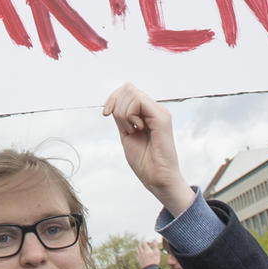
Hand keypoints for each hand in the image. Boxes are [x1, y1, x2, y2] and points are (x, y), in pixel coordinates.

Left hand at [102, 84, 193, 216]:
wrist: (158, 179)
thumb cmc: (144, 161)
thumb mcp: (126, 133)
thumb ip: (122, 117)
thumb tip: (113, 101)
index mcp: (148, 112)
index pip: (128, 90)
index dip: (112, 98)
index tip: (105, 113)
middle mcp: (156, 109)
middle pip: (128, 88)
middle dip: (117, 107)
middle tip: (125, 128)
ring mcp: (160, 112)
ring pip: (132, 93)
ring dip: (123, 113)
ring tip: (132, 130)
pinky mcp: (162, 118)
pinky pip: (139, 102)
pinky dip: (130, 115)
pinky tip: (137, 129)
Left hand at [134, 238, 163, 268]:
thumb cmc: (155, 261)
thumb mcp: (157, 253)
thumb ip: (155, 245)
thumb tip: (154, 239)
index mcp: (146, 250)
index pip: (144, 242)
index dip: (147, 242)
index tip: (150, 243)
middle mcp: (142, 252)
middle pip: (140, 245)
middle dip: (142, 244)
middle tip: (146, 245)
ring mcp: (139, 256)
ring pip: (137, 249)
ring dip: (140, 248)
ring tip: (143, 249)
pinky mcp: (138, 260)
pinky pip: (136, 254)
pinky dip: (138, 253)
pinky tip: (141, 254)